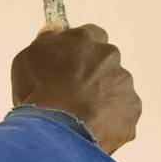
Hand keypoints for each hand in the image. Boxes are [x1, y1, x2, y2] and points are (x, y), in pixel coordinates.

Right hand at [11, 23, 141, 154]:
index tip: (70, 64)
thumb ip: (44, 41)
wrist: (59, 130)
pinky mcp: (132, 112)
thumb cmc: (39, 90)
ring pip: (115, 90)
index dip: (80, 50)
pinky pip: (121, 115)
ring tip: (79, 118)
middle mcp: (110, 58)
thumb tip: (53, 31)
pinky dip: (109, 122)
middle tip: (72, 95)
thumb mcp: (27, 58)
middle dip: (92, 76)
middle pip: (105, 64)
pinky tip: (90, 130)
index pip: (91, 35)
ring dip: (102, 99)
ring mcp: (125, 85)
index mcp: (85, 41)